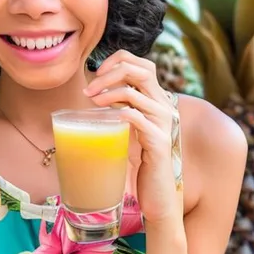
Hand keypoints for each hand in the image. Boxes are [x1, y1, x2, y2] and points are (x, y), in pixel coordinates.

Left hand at [84, 50, 181, 226]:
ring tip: (91, 101)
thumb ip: (119, 107)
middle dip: (111, 72)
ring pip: (135, 91)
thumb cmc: (139, 160)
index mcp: (156, 99)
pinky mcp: (158, 141)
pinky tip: (106, 117)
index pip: (143, 64)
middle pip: (143, 70)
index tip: (96, 71)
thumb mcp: (127, 126)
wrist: (156, 193)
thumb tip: (92, 91)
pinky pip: (136, 116)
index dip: (119, 60)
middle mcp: (163, 106)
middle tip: (89, 88)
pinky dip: (117, 112)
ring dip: (108, 92)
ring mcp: (162, 123)